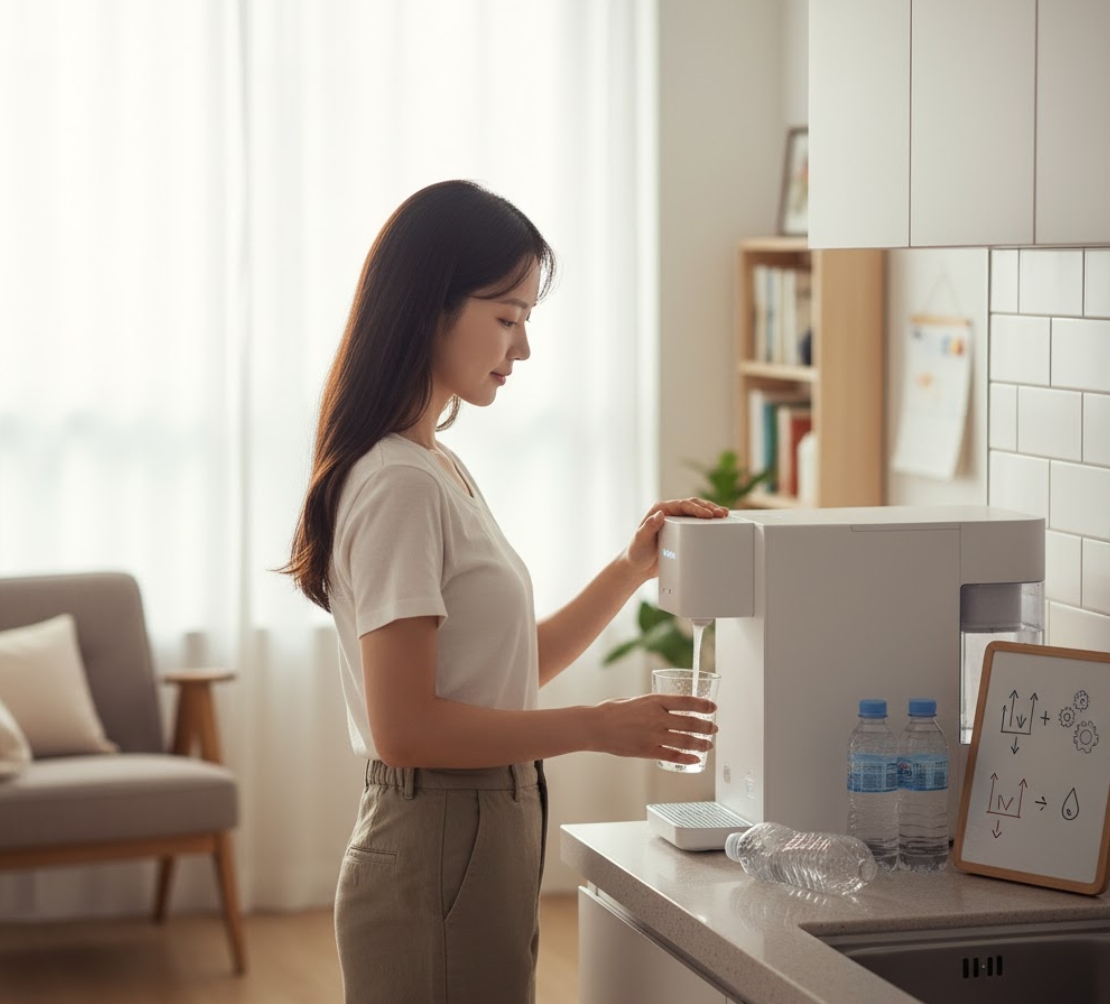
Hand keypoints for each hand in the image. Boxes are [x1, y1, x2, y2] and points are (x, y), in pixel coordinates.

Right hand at [591, 694, 717, 766]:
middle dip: (706, 726)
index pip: (686, 701)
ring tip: (709, 744)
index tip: (713, 707)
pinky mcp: (647, 750)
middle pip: (690, 722)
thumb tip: (668, 709)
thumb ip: (654, 705)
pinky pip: (672, 755)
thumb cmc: (613, 711)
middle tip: (714, 728)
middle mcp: (657, 717)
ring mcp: (653, 735)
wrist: (596, 726)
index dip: (703, 705)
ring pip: (685, 740)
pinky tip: (695, 759)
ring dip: (701, 743)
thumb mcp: (637, 700)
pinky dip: (686, 758)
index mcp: (654, 701)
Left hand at [623, 497, 729, 579]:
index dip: (696, 508)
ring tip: (724, 515)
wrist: (638, 567)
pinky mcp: (682, 532)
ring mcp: (677, 522)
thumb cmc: (636, 552)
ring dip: (711, 512)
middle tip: (721, 513)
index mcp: (660, 510)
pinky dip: (708, 523)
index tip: (708, 514)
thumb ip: (648, 527)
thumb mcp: (641, 539)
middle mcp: (669, 513)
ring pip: (697, 512)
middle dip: (708, 508)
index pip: (681, 505)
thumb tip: (659, 514)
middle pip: (692, 505)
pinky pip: (697, 524)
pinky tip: (719, 524)